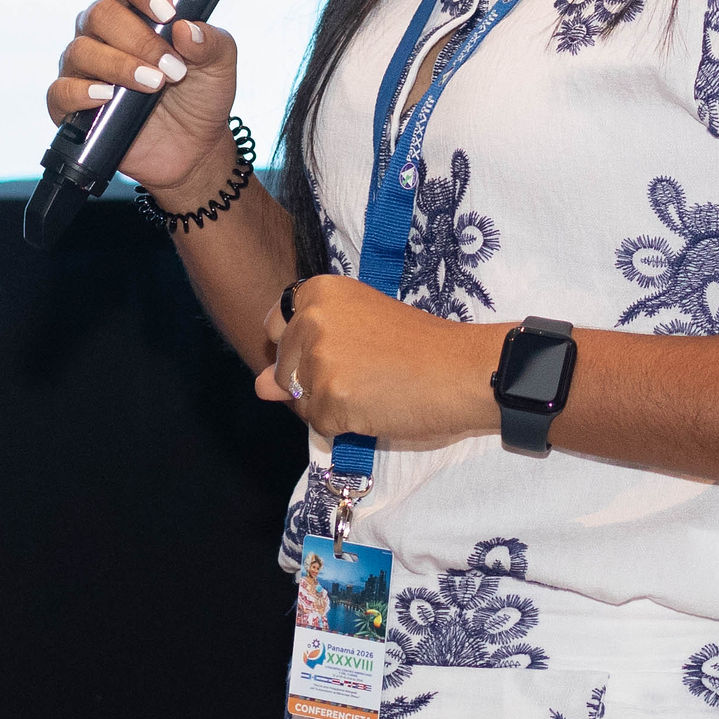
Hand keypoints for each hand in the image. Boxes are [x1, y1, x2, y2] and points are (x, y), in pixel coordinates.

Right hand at [47, 0, 244, 202]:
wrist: (194, 149)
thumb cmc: (202, 95)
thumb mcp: (220, 65)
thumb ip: (210, 41)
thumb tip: (184, 29)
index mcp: (135, 11)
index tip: (167, 12)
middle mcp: (103, 33)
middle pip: (101, 14)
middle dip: (139, 40)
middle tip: (172, 68)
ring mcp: (84, 67)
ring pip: (81, 50)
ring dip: (119, 66)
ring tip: (154, 85)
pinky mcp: (72, 105)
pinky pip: (60, 91)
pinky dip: (80, 93)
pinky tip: (107, 98)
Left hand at [258, 277, 502, 444]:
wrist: (460, 369)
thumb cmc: (419, 344)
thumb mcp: (357, 331)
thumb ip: (303, 354)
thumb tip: (259, 387)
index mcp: (318, 291)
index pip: (275, 326)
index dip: (301, 347)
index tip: (338, 349)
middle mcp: (310, 319)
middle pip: (283, 369)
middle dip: (313, 380)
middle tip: (364, 371)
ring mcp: (318, 359)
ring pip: (300, 401)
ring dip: (331, 406)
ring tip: (374, 388)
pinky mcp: (330, 398)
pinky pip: (320, 426)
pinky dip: (344, 426)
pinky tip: (376, 407)